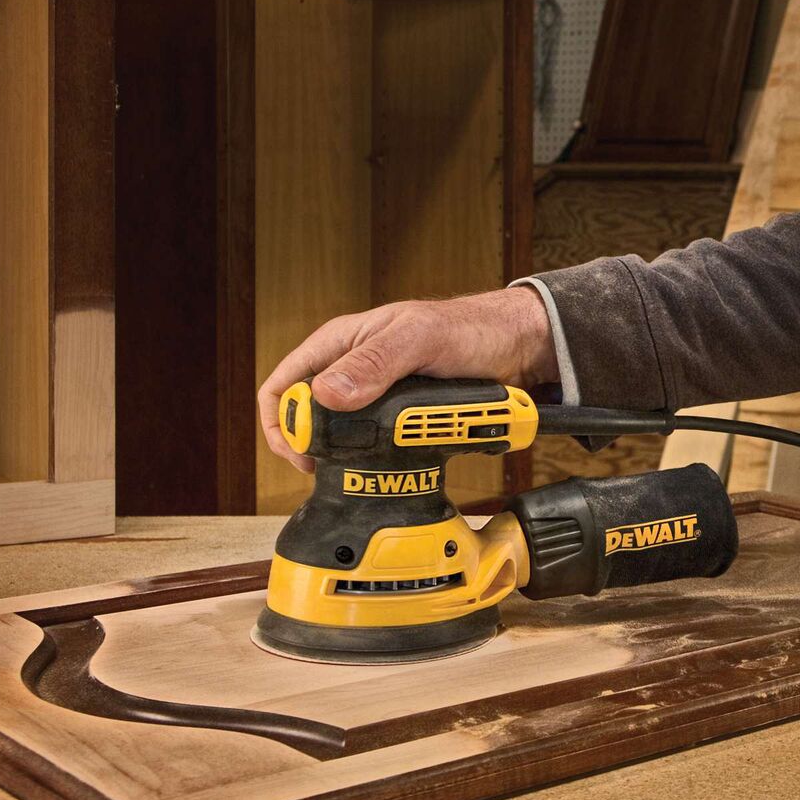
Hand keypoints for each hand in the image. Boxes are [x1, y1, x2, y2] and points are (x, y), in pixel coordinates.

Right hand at [256, 288, 556, 472]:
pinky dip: (376, 457)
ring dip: (346, 456)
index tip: (302, 453)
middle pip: (307, 416)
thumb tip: (328, 394)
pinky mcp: (399, 414)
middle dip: (312, 445)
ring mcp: (375, 394)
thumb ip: (375, 363)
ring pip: (340, 433)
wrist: (517, 345)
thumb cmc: (471, 327)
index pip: (284, 384)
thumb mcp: (420, 339)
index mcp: (342, 343)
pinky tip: (388, 466)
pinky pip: (373, 441)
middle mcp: (352, 368)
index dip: (282, 422)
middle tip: (331, 470)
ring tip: (361, 471)